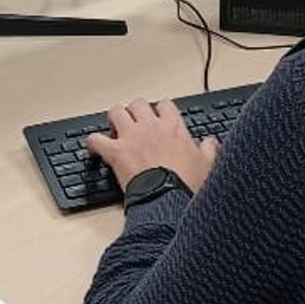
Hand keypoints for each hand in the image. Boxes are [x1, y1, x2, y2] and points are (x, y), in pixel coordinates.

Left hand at [86, 99, 220, 193]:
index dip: (160, 110)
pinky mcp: (115, 152)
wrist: (168, 200)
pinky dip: (93, 142)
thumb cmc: (186, 184)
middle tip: (135, 122)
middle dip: (135, 111)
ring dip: (114, 118)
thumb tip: (211, 143)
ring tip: (115, 127)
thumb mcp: (207, 165)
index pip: (165, 105)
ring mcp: (131, 137)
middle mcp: (150, 126)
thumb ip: (209, 150)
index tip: (158, 117)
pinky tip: (94, 147)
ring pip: (116, 111)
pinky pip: (96, 139)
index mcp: (173, 127)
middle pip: (138, 104)